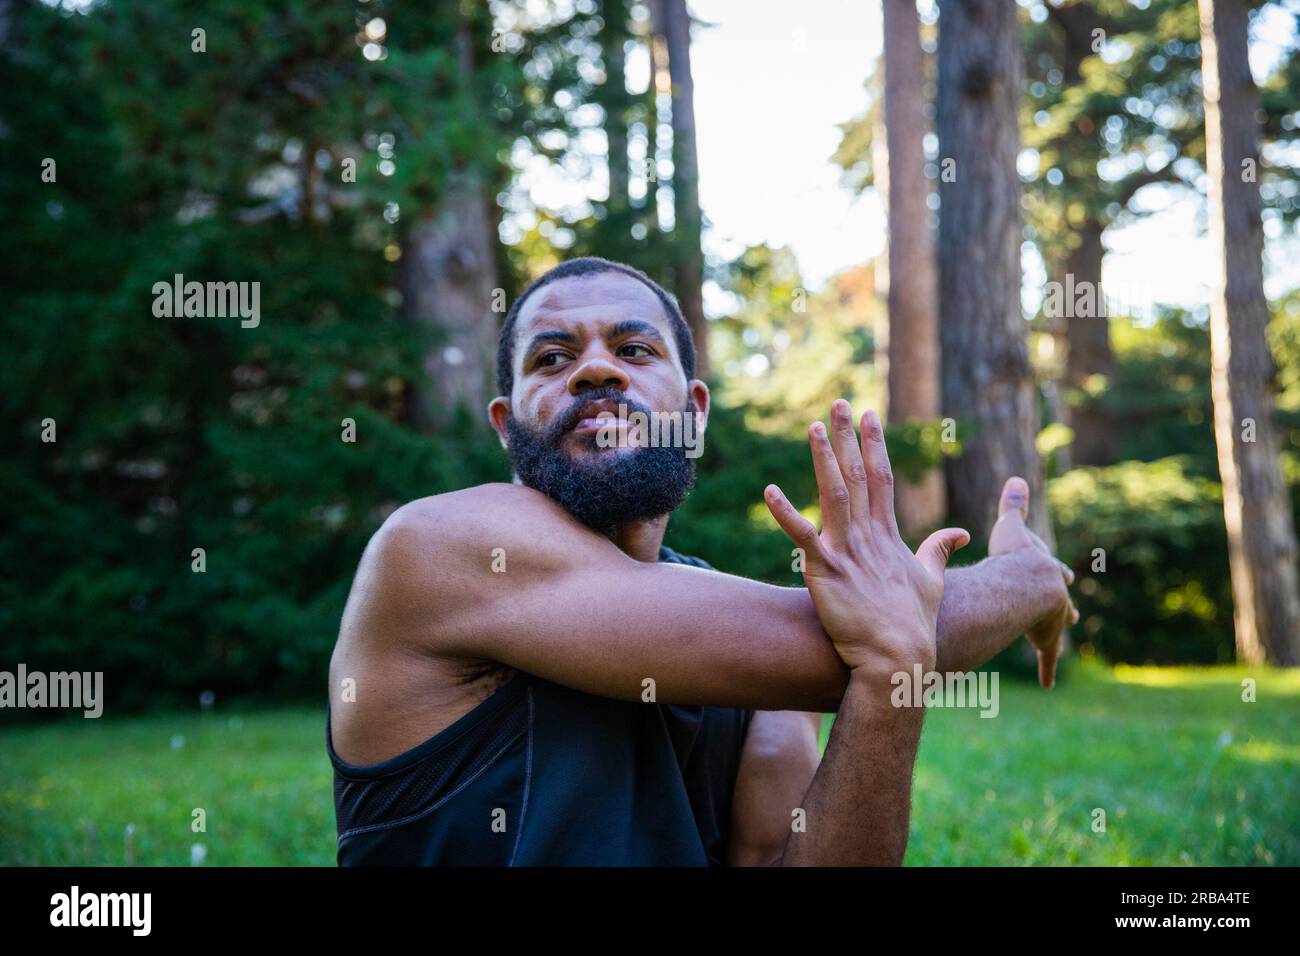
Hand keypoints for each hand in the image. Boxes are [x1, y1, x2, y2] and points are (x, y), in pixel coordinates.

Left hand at [764, 400, 969, 675]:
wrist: (898, 660)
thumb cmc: (914, 626)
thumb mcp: (931, 582)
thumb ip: (938, 551)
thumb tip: (958, 532)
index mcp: (889, 535)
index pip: (881, 478)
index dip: (874, 445)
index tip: (869, 415)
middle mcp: (869, 537)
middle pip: (858, 476)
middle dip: (849, 438)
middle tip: (839, 403)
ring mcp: (847, 552)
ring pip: (834, 495)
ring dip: (824, 460)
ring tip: (815, 428)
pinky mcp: (825, 572)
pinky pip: (802, 538)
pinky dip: (785, 514)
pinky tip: (769, 491)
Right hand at [987, 476, 1078, 688]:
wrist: (1026, 585)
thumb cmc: (1014, 558)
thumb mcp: (1013, 528)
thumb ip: (1014, 505)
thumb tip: (1016, 476)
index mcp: (1048, 572)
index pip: (1055, 572)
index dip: (1054, 573)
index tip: (1058, 575)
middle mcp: (1056, 596)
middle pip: (1062, 600)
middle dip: (1061, 604)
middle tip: (1065, 610)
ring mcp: (1054, 619)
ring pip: (1057, 627)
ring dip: (1054, 633)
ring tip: (1053, 639)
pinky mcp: (1047, 640)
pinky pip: (1048, 658)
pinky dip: (1048, 669)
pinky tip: (1049, 684)